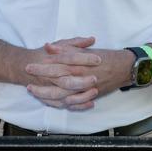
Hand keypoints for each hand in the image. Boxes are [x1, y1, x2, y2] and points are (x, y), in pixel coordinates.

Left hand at [25, 42, 144, 109]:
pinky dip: (61, 104)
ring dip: (47, 94)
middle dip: (41, 80)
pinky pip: (72, 103)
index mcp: (80, 62)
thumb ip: (67, 48)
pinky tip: (50, 103)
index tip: (30, 65)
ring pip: (63, 94)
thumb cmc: (105, 56)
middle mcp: (81, 76)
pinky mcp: (89, 96)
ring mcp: (85, 88)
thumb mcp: (86, 49)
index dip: (43, 65)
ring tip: (34, 92)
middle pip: (57, 79)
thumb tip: (49, 46)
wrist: (123, 67)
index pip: (58, 64)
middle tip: (28, 81)